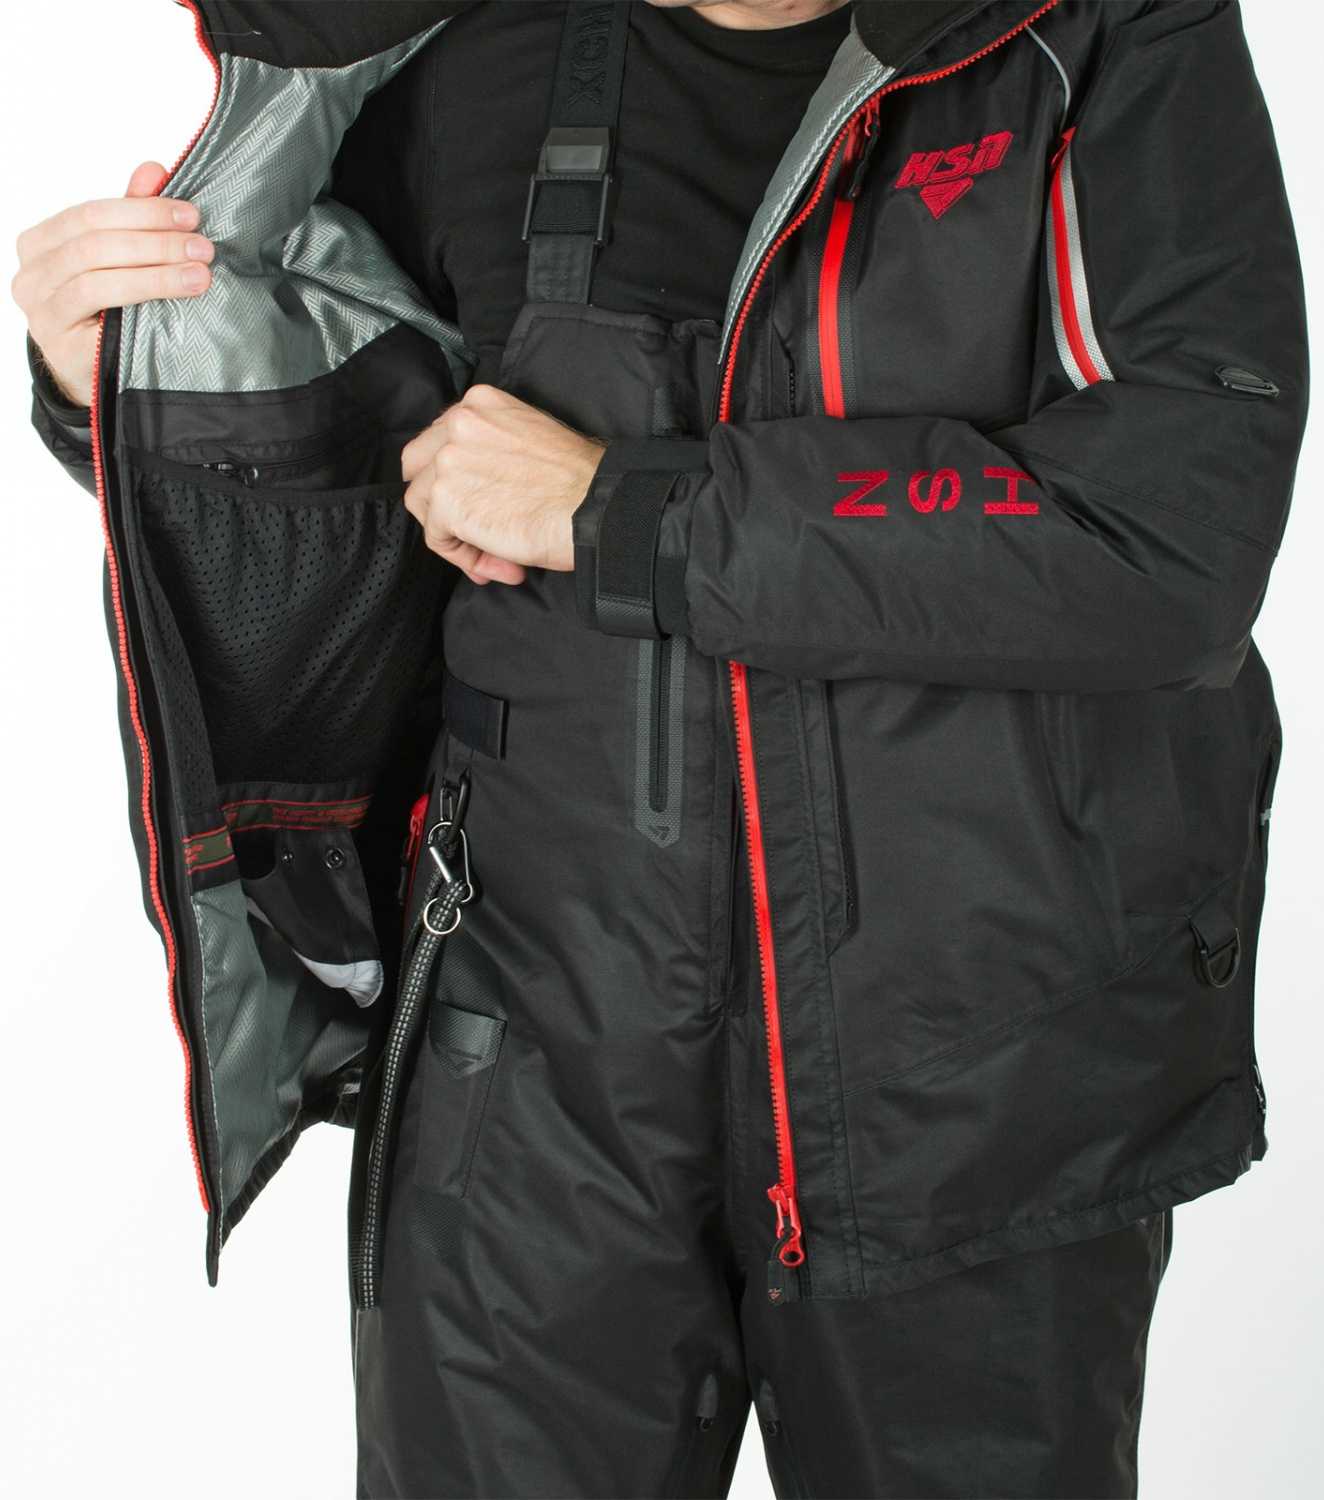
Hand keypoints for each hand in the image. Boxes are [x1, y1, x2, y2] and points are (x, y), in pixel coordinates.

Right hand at [12, 161, 213, 407]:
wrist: (92, 378)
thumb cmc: (107, 315)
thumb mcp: (119, 262)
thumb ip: (131, 217)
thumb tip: (154, 169)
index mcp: (41, 243)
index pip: (89, 214)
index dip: (142, 209)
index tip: (191, 214)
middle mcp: (31, 273)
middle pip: (94, 241)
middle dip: (155, 238)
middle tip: (202, 245)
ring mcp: (40, 308)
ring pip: (97, 273)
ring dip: (156, 268)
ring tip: (200, 271)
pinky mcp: (57, 341)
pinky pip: (98, 303)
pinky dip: (143, 291)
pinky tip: (179, 291)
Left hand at [402, 384, 606, 585]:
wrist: (596, 503)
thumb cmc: (579, 480)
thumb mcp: (530, 437)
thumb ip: (493, 448)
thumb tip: (473, 489)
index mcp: (480, 403)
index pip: (441, 439)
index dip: (455, 477)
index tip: (481, 503)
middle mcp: (458, 424)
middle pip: (417, 467)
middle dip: (438, 501)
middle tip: (472, 528)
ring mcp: (448, 461)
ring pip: (423, 505)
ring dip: (457, 536)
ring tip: (498, 555)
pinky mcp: (446, 501)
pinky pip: (438, 539)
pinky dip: (466, 558)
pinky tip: (503, 563)